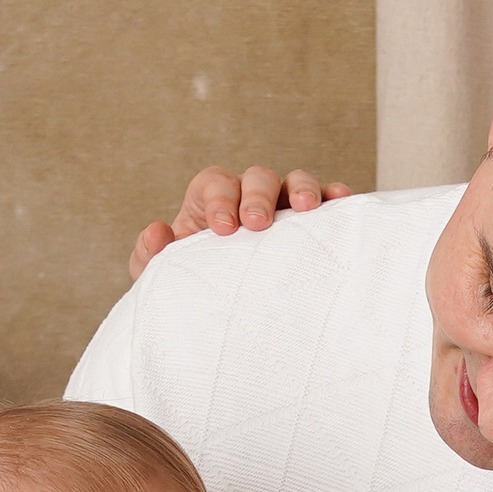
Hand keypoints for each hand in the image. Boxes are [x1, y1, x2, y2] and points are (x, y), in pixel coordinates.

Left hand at [130, 165, 356, 278]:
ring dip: (302, 189)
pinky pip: (326, 202)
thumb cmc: (197, 286)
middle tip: (257, 224)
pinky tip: (342, 200)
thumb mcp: (166, 277)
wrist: (225, 314)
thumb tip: (156, 232)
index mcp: (211, 201)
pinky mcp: (311, 224)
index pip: (215, 184)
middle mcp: (249, 197)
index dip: (219, 199)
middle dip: (258, 196)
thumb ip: (150, 257)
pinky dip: (335, 196)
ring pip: (294, 182)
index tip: (222, 229)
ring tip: (307, 209)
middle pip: (257, 177)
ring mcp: (283, 208)